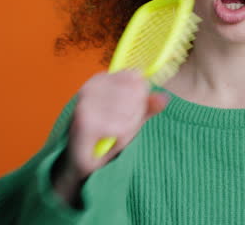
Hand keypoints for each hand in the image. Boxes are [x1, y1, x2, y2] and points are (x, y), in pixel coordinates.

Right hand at [51, 70, 169, 203]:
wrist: (80, 166)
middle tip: (118, 128)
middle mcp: (90, 88)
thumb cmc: (105, 138)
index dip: (139, 99)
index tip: (127, 112)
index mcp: (99, 80)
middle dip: (135, 115)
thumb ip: (146, 106)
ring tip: (112, 135)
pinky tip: (108, 141)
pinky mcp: (85, 123)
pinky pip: (122, 127)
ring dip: (127, 128)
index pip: (136, 79)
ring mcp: (86, 104)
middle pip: (136, 93)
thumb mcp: (129, 119)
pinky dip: (120, 138)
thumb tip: (165, 97)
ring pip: (130, 111)